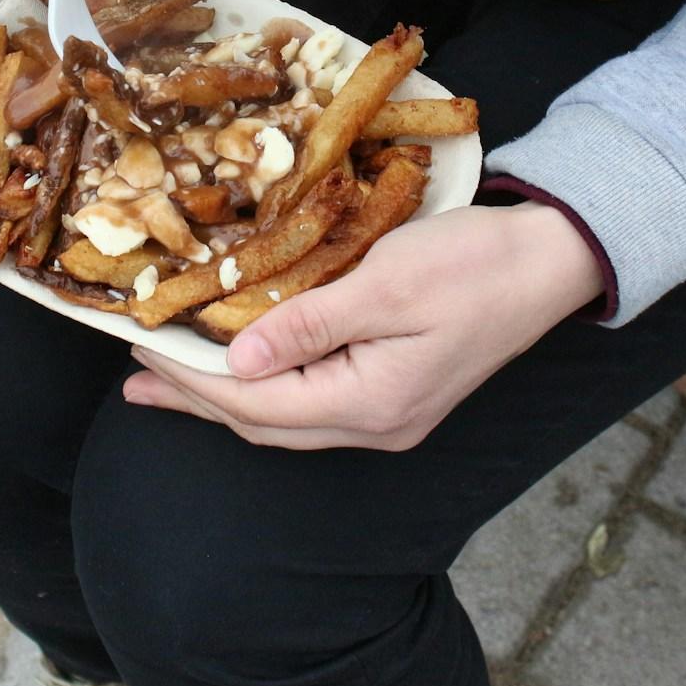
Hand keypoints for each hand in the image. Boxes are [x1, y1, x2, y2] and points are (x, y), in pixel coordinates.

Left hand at [122, 203, 604, 449]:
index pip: (254, 402)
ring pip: (285, 416)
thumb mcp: (385, 284)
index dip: (191, 378)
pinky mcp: (397, 391)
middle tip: (134, 376)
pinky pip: (311, 400)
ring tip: (169, 376)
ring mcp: (389, 413)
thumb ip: (308, 326)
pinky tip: (243, 364)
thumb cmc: (473, 263)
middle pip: (263, 422)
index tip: (140, 346)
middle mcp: (376, 423)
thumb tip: (237, 367)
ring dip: (225, 395)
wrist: (551, 261)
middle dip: (194, 398)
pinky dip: (265, 384)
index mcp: (370, 402)